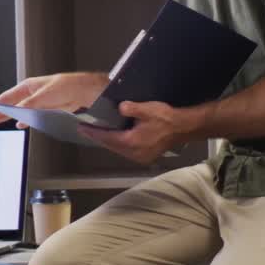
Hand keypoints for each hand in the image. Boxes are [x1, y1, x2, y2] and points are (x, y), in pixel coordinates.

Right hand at [0, 72, 108, 124]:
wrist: (81, 90)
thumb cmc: (65, 86)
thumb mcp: (43, 96)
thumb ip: (28, 105)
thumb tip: (17, 113)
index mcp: (27, 87)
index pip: (6, 97)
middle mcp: (31, 94)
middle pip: (10, 105)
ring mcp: (37, 102)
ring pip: (18, 111)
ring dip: (8, 117)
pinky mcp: (45, 109)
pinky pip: (29, 116)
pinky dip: (23, 121)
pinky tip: (19, 125)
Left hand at [79, 100, 197, 163]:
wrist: (183, 127)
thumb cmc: (165, 117)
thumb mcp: (147, 109)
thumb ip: (131, 108)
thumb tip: (120, 107)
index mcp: (132, 142)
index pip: (107, 138)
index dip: (93, 133)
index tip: (82, 128)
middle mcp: (134, 153)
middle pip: (111, 146)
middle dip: (99, 138)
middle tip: (87, 130)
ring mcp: (140, 157)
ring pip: (118, 150)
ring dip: (109, 142)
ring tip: (99, 133)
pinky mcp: (145, 157)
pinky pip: (126, 152)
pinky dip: (119, 145)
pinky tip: (116, 138)